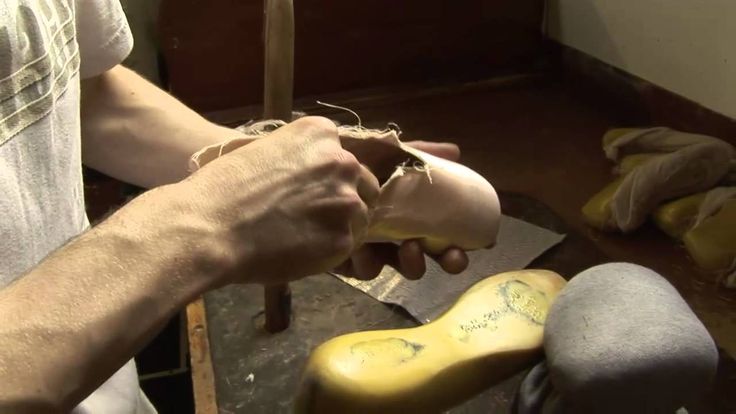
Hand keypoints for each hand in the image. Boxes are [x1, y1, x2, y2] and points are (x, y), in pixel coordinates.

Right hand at [181, 116, 379, 284]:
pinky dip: (328, 251)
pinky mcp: (342, 238)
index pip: (343, 157)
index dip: (329, 178)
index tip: (310, 192)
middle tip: (314, 217)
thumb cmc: (221, 188)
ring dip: (339, 226)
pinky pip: (346, 246)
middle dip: (342, 200)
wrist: (208, 227)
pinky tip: (301, 251)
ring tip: (303, 237)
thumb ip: (297, 159)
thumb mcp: (263, 151)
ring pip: (358, 218)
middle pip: (362, 184)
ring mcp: (346, 201)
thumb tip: (310, 178)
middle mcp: (342, 162)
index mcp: (321, 133)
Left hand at [336, 139, 469, 279]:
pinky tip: (363, 252)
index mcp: (406, 210)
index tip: (480, 244)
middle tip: (452, 258)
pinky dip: (367, 264)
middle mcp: (392, 231)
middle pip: (429, 252)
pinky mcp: (344, 259)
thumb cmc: (340, 161)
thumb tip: (455, 150)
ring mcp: (369, 247)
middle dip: (446, 259)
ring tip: (409, 250)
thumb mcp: (379, 150)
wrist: (291, 177)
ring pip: (399, 266)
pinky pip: (363, 271)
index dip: (460, 239)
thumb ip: (415, 152)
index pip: (441, 230)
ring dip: (412, 263)